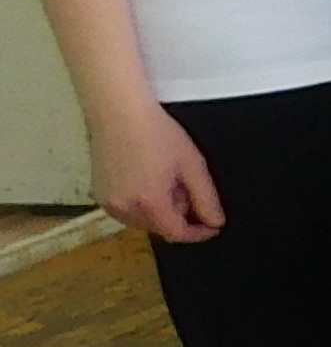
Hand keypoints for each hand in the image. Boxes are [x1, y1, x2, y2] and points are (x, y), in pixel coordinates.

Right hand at [89, 97, 222, 244]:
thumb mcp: (192, 165)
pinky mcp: (99, 195)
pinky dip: (142, 203)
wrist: (119, 113)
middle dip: (179, 214)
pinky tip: (147, 177)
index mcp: (149, 202)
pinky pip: (127, 210)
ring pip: (144, 221)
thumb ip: (206, 198)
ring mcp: (108, 203)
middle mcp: (124, 208)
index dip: (198, 233)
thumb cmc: (156, 132)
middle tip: (185, 185)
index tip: (212, 226)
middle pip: (160, 228)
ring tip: (165, 176)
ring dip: (161, 209)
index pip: (177, 234)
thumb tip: (215, 222)